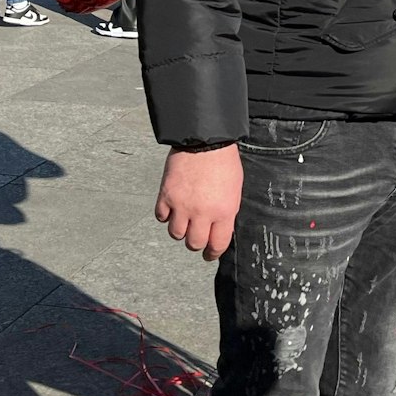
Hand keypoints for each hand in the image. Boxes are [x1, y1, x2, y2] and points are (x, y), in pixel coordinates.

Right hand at [155, 144, 243, 260]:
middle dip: (195, 242)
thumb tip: (219, 229)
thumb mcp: (234, 190)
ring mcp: (182, 205)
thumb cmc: (223, 162)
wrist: (205, 140)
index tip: (209, 255)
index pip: (217, 244)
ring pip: (175, 234)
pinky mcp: (166, 195)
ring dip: (180, 229)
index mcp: (223, 212)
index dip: (213, 253)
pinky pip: (161, 217)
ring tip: (183, 220)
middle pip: (194, 243)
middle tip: (195, 237)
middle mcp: (202, 213)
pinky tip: (171, 208)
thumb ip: (226, 212)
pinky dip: (165, 215)